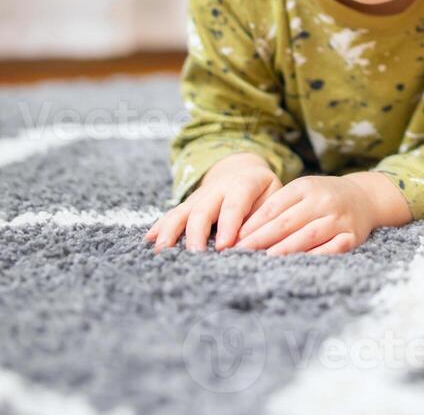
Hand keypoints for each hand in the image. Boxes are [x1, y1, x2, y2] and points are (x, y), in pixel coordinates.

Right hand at [145, 152, 278, 252]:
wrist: (242, 170)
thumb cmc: (263, 190)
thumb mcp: (274, 196)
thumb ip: (265, 217)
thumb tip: (253, 243)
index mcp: (243, 184)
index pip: (234, 204)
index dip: (228, 224)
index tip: (224, 246)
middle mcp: (217, 190)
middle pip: (203, 210)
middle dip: (197, 233)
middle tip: (195, 254)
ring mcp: (199, 197)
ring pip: (182, 212)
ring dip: (171, 231)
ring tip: (162, 250)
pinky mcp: (187, 206)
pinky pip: (171, 215)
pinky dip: (160, 227)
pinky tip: (149, 240)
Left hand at [232, 171, 394, 255]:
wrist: (365, 198)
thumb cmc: (323, 197)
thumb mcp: (301, 192)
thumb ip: (277, 208)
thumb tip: (242, 232)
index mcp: (306, 187)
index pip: (274, 207)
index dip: (253, 225)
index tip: (234, 240)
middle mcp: (324, 200)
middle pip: (287, 222)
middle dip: (261, 239)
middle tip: (241, 253)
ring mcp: (340, 218)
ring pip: (308, 235)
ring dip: (284, 249)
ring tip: (264, 260)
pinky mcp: (353, 236)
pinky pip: (333, 249)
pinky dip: (315, 256)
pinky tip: (298, 264)